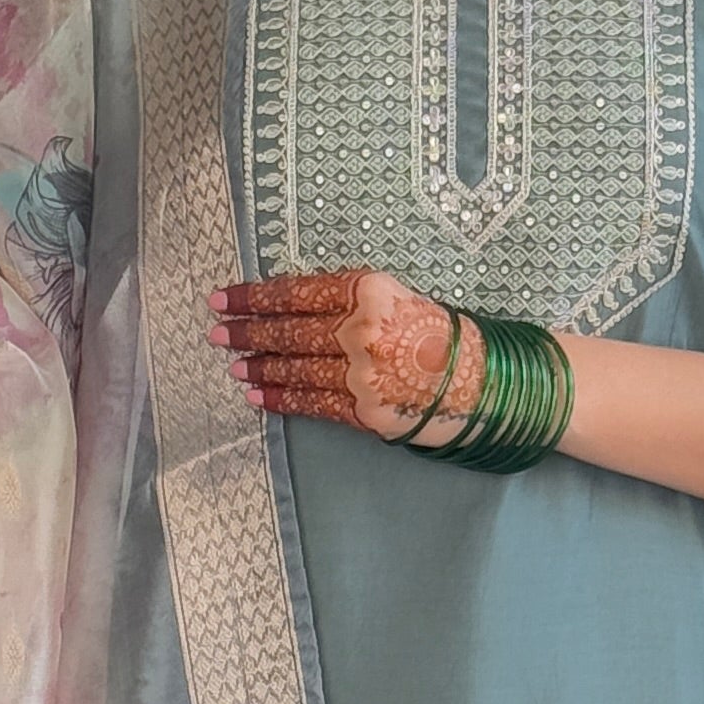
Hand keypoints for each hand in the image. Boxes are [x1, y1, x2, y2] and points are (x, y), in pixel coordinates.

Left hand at [208, 268, 482, 443]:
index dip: (254, 297)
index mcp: (368, 292)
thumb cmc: (445, 335)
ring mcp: (362, 374)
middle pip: (288, 331)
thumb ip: (351, 300)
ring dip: (259, 366)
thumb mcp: (399, 297)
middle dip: (246, 332)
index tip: (224, 297)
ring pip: (296, 368)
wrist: (488, 381)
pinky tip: (256, 394)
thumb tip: (297, 307)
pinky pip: (313, 404)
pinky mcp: (366, 412)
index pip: (296, 292)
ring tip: (232, 364)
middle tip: (216, 333)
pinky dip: (281, 398)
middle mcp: (361, 330)